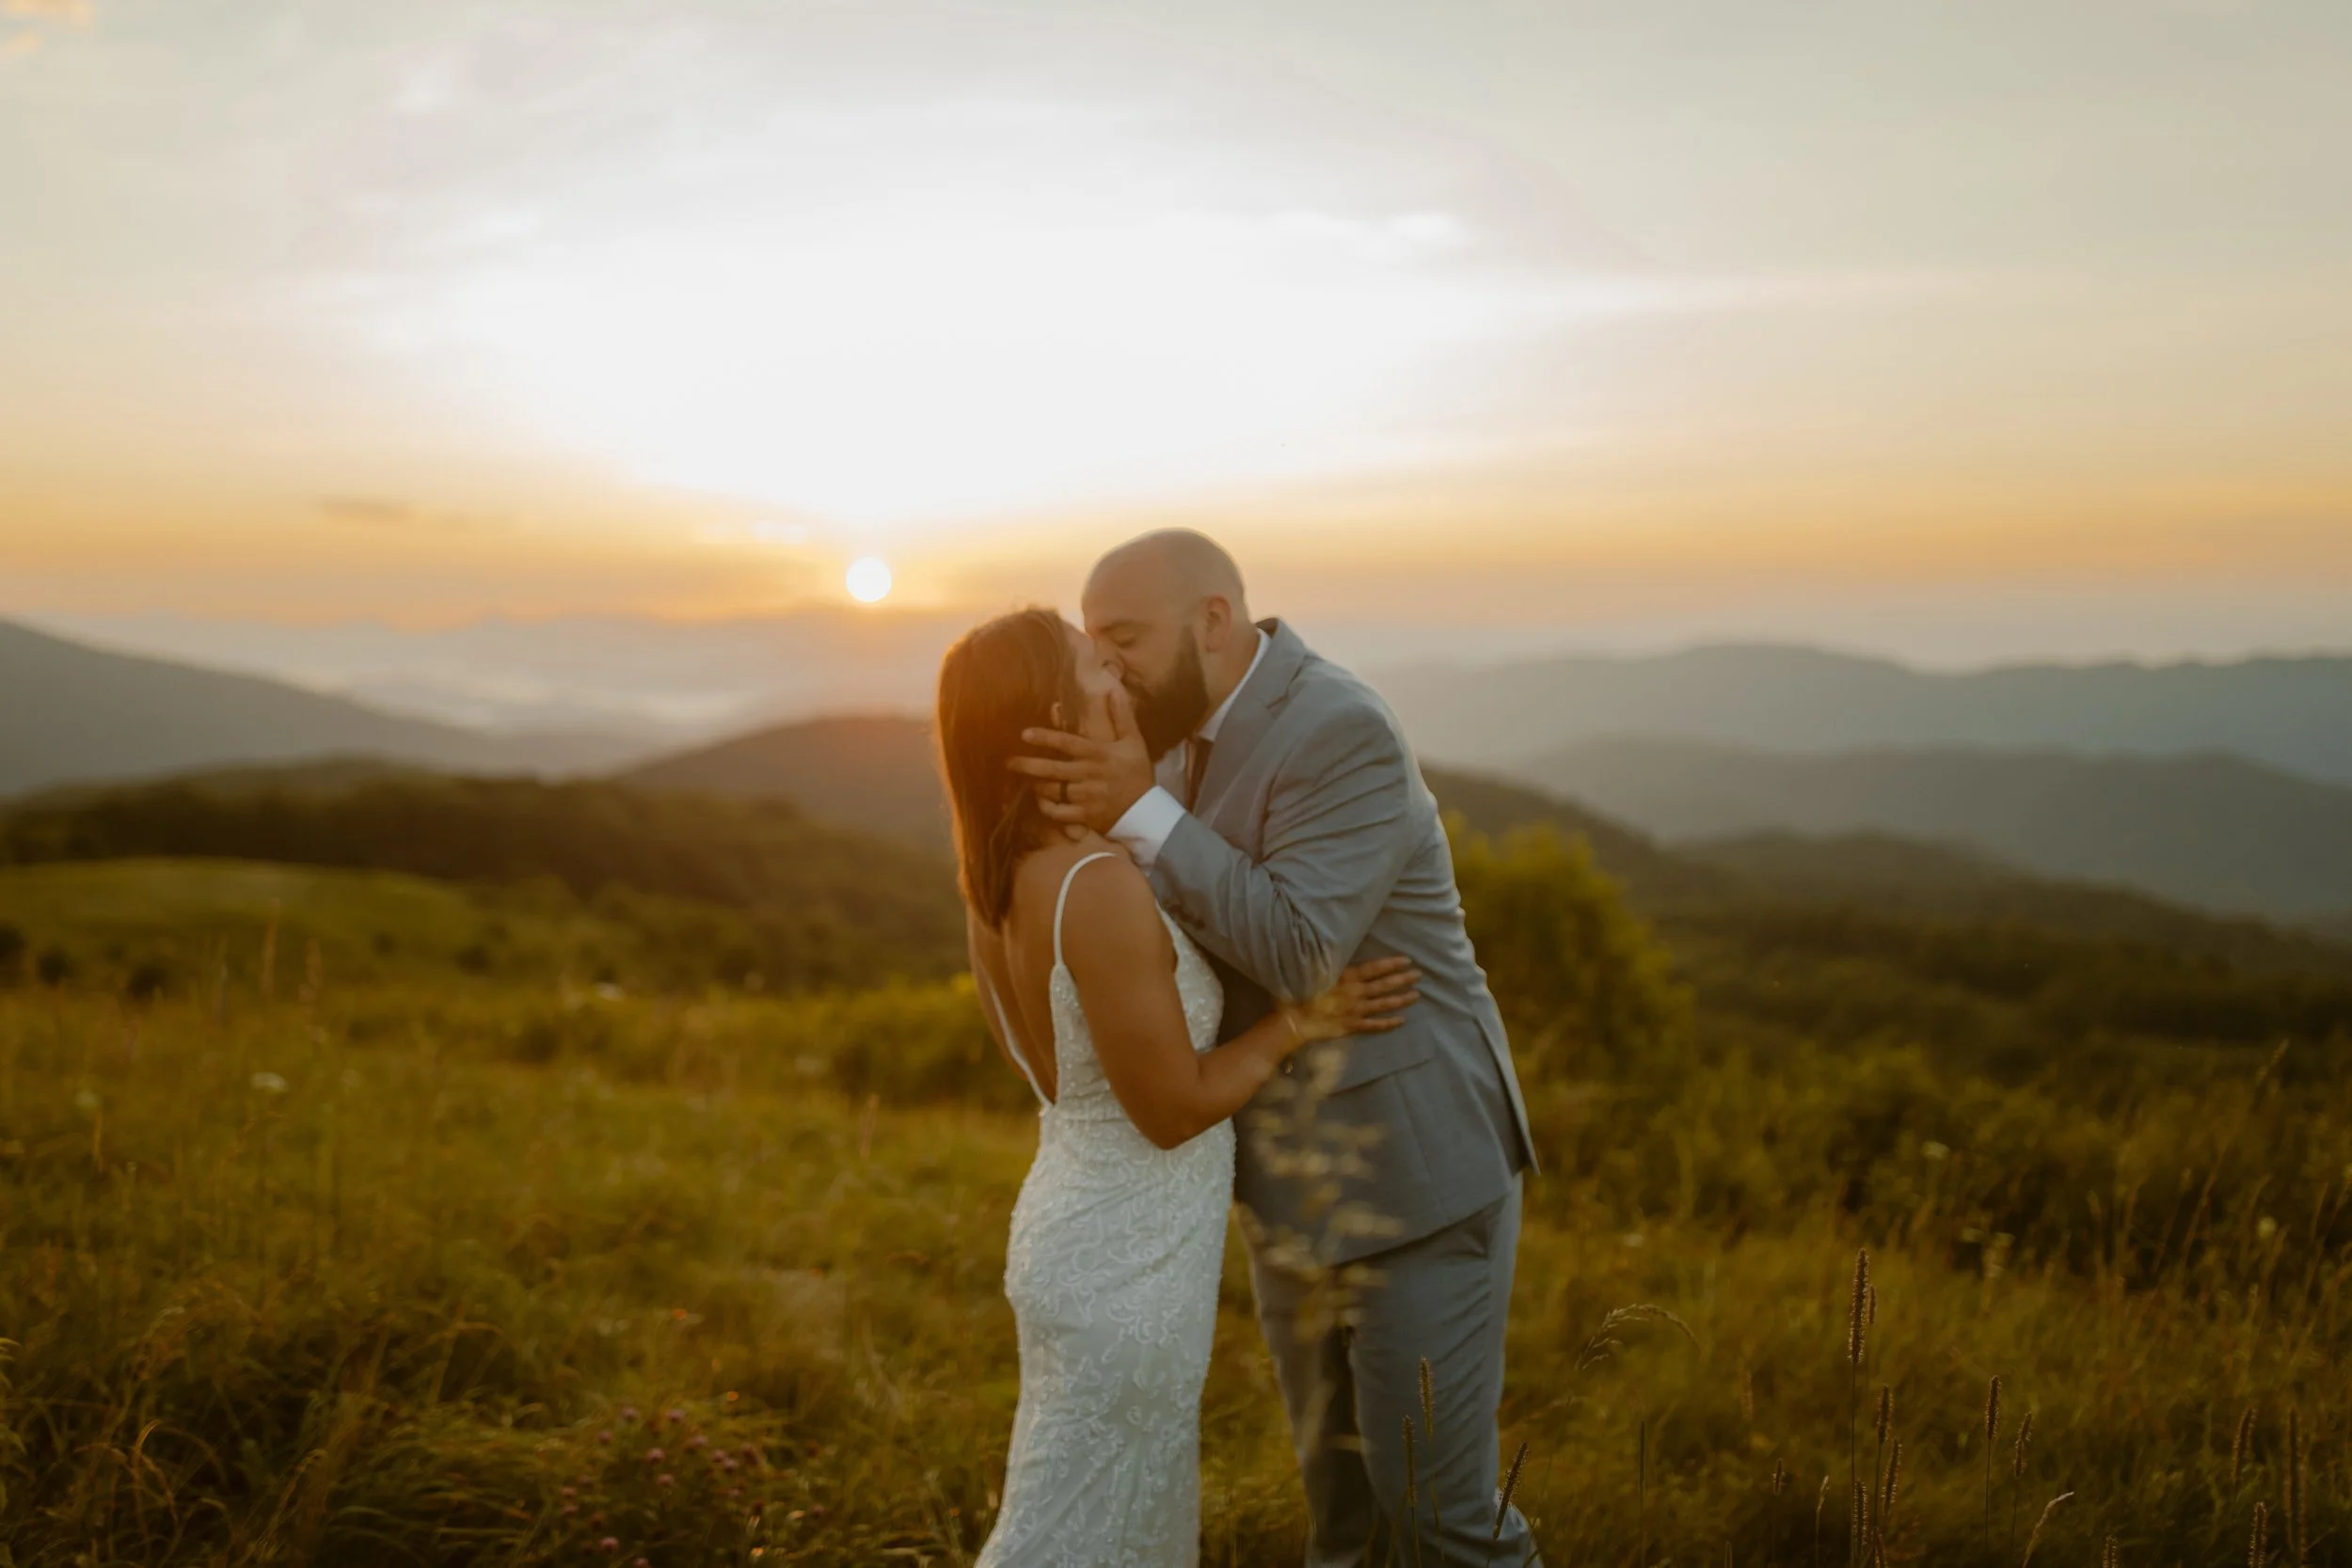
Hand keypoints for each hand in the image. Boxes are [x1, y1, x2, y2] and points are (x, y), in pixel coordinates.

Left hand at [1009, 684, 1156, 835]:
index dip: (1044, 737)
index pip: (1067, 743)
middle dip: (1027, 765)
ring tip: (1025, 781)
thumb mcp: (1134, 741)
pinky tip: (1040, 801)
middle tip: (1009, 762)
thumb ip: (1122, 716)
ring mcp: (1085, 797)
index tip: (1024, 734)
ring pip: (1052, 791)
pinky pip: (1058, 813)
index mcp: (1097, 755)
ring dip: (1036, 786)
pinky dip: (1046, 808)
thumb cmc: (1137, 773)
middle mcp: (1088, 774)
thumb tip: (1114, 690)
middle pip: (1052, 769)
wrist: (1147, 810)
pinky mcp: (1084, 816)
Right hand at [1280, 956, 1421, 1047]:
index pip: (1375, 968)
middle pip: (1384, 985)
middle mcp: (1355, 993)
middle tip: (1419, 975)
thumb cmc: (1301, 992)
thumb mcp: (1317, 971)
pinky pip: (1374, 1025)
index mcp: (1347, 978)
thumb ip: (1333, 965)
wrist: (1294, 1020)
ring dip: (1401, 999)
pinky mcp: (1352, 1026)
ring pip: (1383, 1004)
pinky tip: (1402, 1021)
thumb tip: (1340, 953)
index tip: (1407, 960)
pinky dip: (1388, 1023)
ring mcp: (1355, 1011)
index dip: (1392, 964)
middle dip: (1403, 979)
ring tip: (1416, 995)